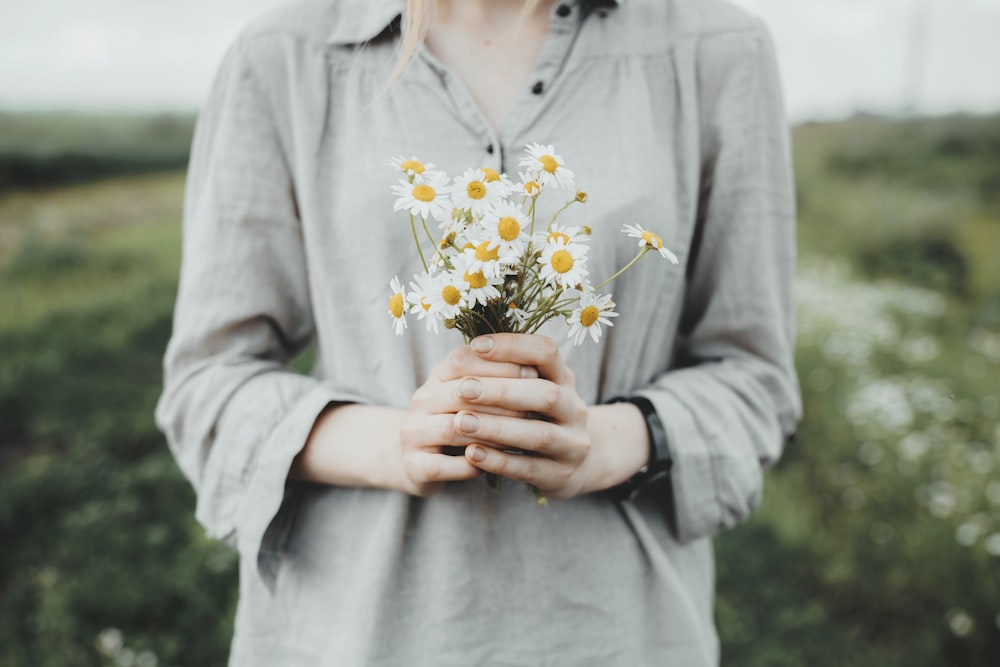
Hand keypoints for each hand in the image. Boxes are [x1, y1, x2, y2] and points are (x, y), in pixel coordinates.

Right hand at [397, 342, 539, 495]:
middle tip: (535, 408)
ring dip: (492, 433)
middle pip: (461, 392)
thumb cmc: (461, 420)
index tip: (534, 374)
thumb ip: (495, 379)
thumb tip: (537, 368)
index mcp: (438, 375)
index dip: (500, 365)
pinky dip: (475, 464)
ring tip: (522, 437)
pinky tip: (498, 464)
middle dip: (503, 400)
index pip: (464, 359)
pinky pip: (447, 465)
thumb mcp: (474, 395)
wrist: (421, 460)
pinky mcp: (415, 466)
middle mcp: (421, 399)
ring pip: (455, 428)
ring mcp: (414, 433)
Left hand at [456, 333, 594, 499]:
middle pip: (546, 395)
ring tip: (461, 422)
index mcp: (565, 378)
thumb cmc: (537, 417)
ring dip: (497, 427)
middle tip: (463, 388)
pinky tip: (471, 453)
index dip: (513, 346)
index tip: (476, 346)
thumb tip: (461, 354)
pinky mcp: (560, 475)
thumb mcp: (531, 389)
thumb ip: (505, 372)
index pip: (546, 352)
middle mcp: (575, 409)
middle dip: (502, 391)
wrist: (572, 464)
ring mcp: (572, 445)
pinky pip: (528, 468)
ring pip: (538, 434)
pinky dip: (498, 460)